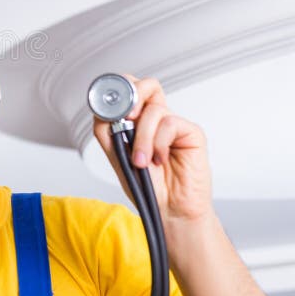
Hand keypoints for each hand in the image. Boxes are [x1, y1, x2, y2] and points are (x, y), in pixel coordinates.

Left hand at [92, 74, 213, 227]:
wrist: (168, 210)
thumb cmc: (146, 185)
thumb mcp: (116, 156)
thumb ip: (107, 131)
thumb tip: (103, 110)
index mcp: (138, 121)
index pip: (130, 90)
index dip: (119, 90)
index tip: (109, 108)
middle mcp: (156, 119)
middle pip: (147, 85)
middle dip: (133, 97)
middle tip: (126, 120)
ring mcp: (174, 124)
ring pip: (154, 109)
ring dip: (142, 138)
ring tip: (140, 161)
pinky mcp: (191, 133)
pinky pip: (170, 123)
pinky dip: (158, 143)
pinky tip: (159, 160)